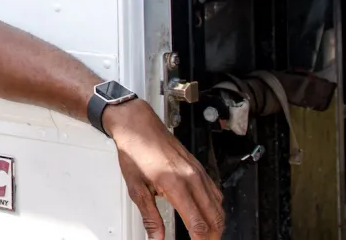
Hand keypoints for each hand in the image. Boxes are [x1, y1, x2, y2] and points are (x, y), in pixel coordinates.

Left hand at [105, 100, 223, 238]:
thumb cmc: (135, 151)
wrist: (138, 126)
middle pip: (214, 218)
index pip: (197, 223)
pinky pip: (216, 193)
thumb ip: (149, 216)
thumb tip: (156, 238)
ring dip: (216, 224)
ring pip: (219, 207)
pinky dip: (215, 209)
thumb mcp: (136, 188)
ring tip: (205, 235)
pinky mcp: (200, 168)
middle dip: (211, 237)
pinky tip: (206, 214)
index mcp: (175, 184)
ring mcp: (198, 172)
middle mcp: (192, 178)